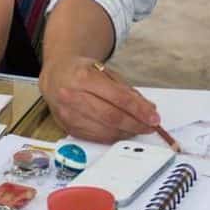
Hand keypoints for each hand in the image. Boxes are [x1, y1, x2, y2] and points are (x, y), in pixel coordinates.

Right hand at [39, 56, 160, 142]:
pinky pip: (96, 137)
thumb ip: (126, 90)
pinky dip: (113, 137)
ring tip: (139, 128)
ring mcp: (69, 115)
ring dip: (126, 132)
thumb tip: (148, 109)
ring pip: (105, 130)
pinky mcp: (68, 128)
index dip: (139, 110)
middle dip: (135, 124)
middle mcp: (73, 97)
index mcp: (84, 78)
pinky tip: (123, 132)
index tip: (153, 117)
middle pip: (111, 117)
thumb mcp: (105, 72)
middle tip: (150, 126)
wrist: (56, 76)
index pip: (118, 98)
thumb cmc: (82, 72)